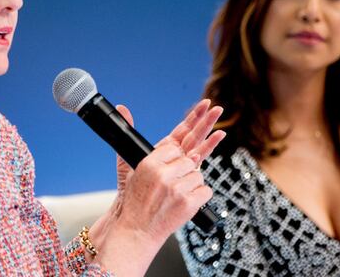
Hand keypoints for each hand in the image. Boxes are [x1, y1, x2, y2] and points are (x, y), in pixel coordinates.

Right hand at [88, 100, 223, 275]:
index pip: (177, 141)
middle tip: (217, 109)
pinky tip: (187, 202)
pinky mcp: (188, 203)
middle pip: (190, 155)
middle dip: (199, 146)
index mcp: (150, 162)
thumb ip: (131, 137)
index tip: (207, 107)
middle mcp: (164, 172)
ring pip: (199, 173)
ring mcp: (177, 188)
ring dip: (192, 183)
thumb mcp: (128, 166)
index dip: (193, 123)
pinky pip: (206, 190)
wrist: (135, 231)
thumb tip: (122, 107)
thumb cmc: (133, 200)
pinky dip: (199, 197)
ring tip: (176, 195)